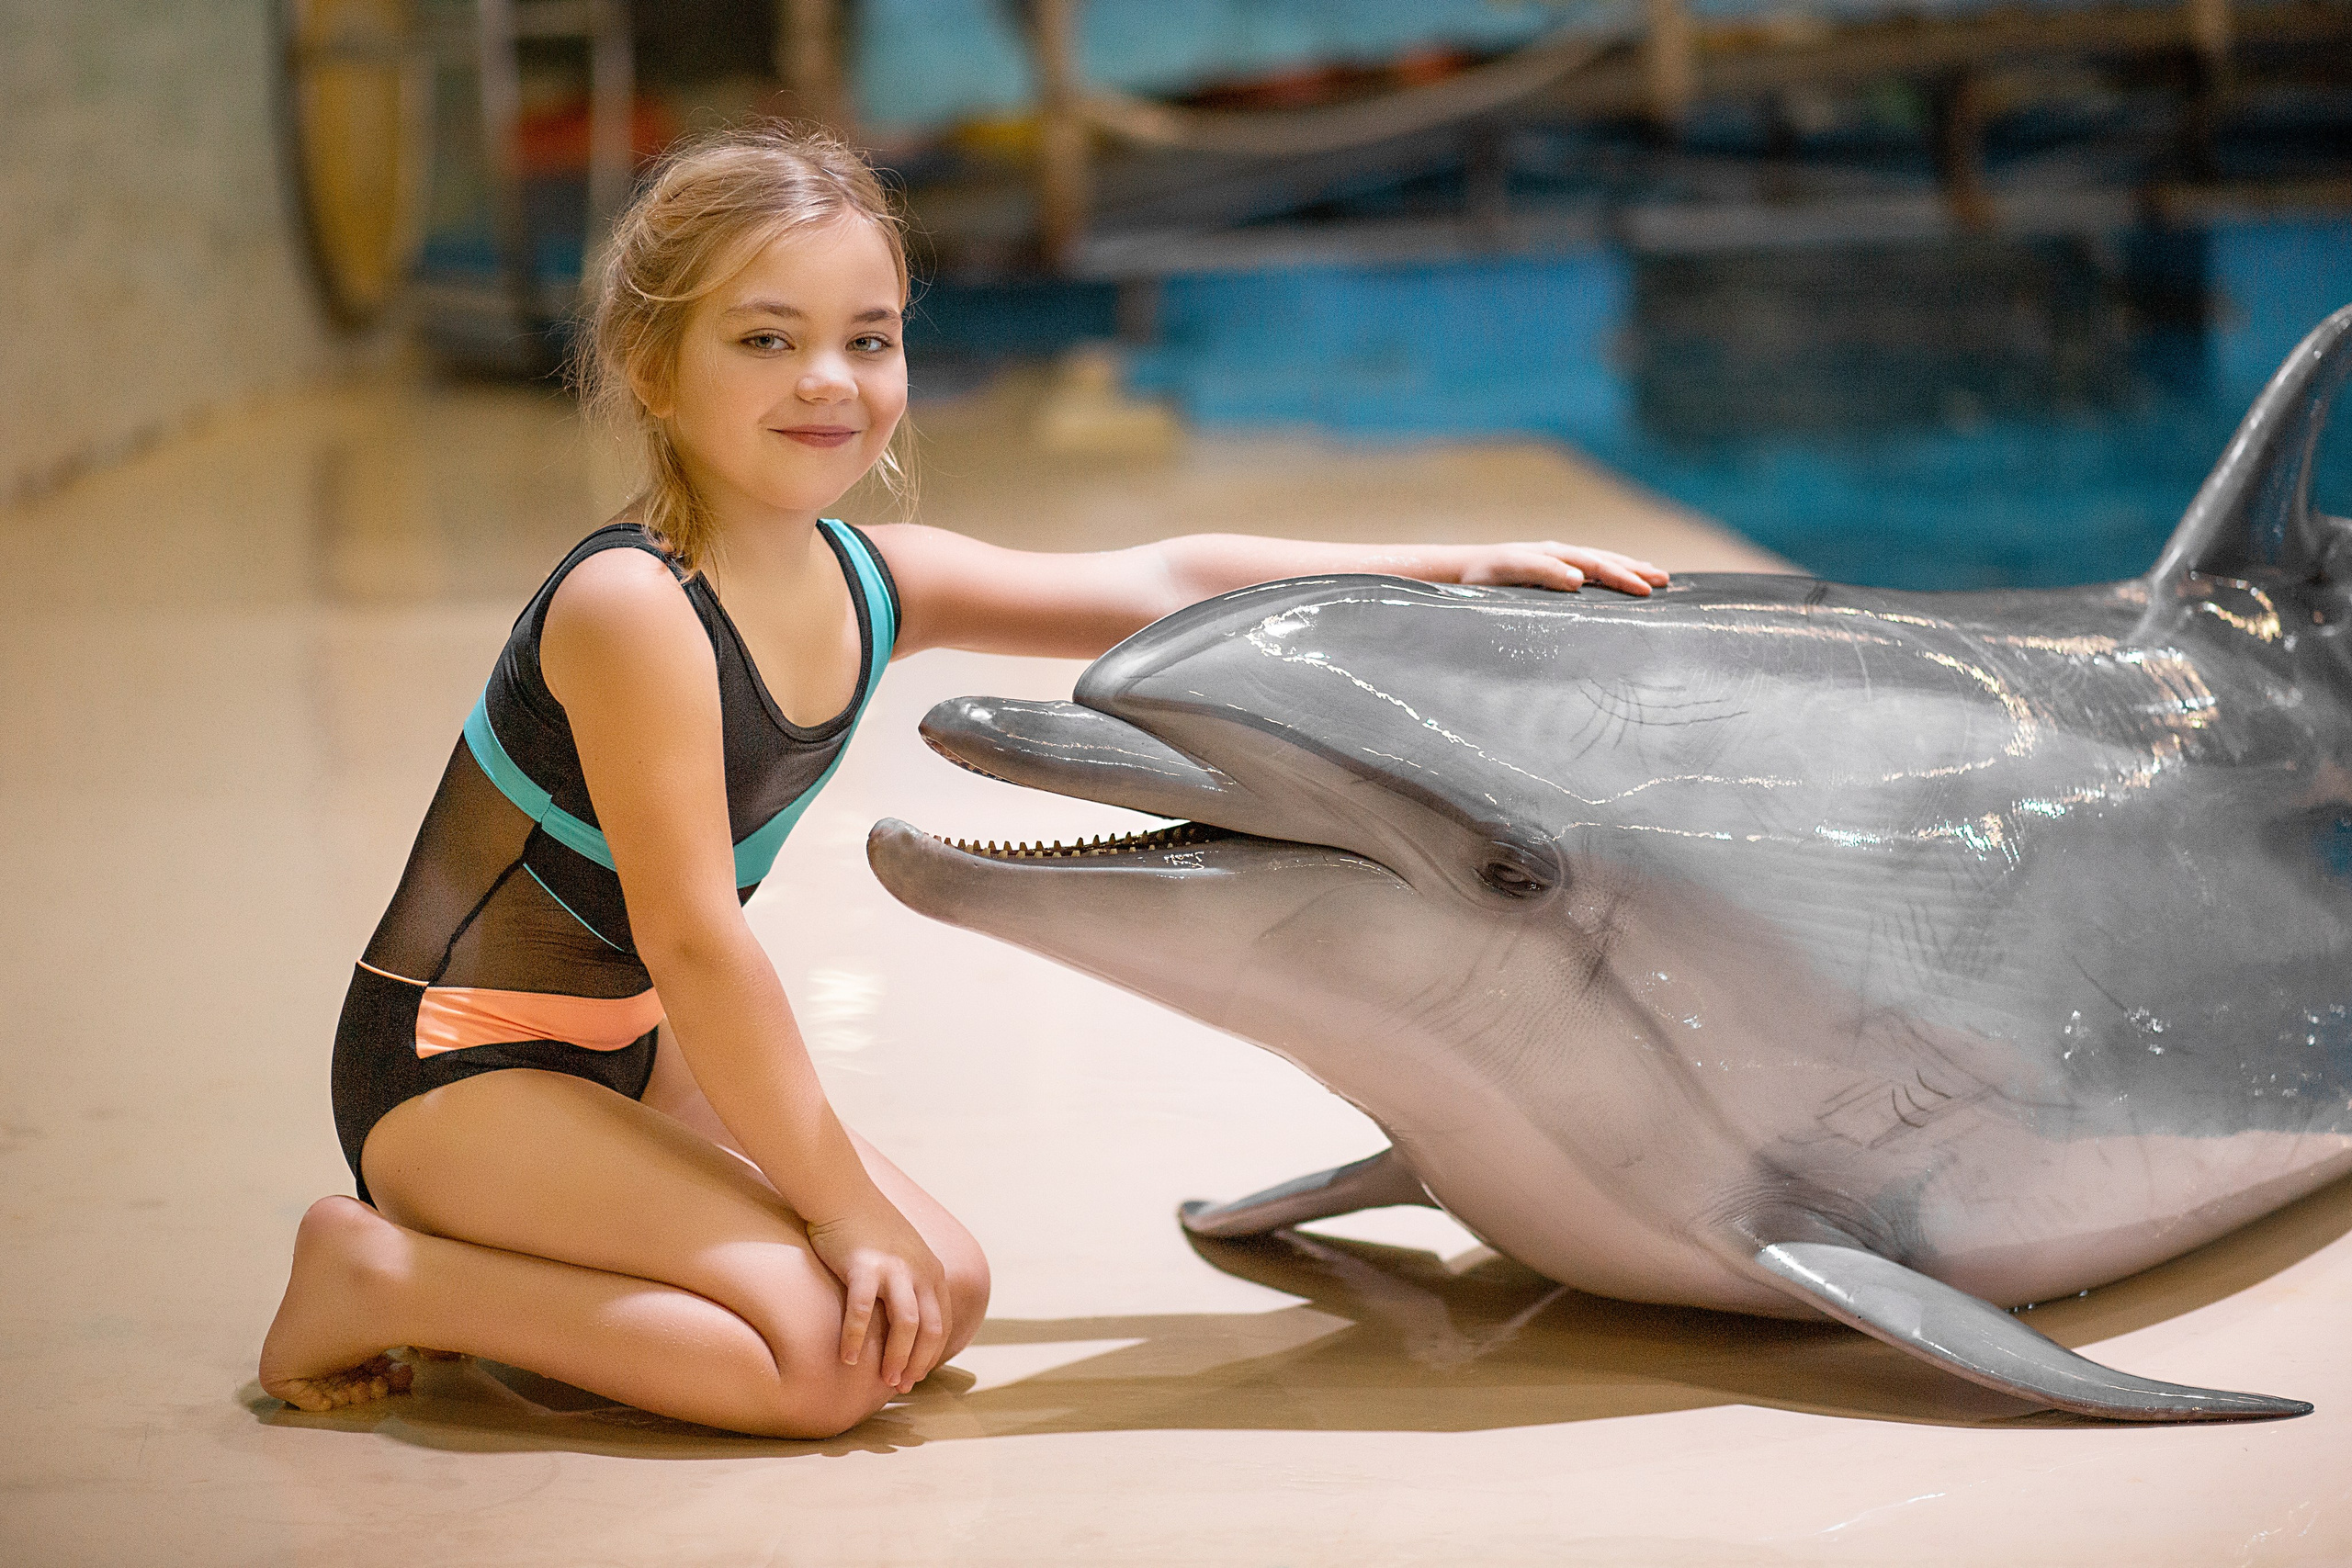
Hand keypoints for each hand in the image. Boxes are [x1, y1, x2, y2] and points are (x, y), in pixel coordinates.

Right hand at [804, 1201, 951, 1393]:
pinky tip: (847, 1359)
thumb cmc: (868, 1228)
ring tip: (885, 1380)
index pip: (943, 1323)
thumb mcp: (905, 1253)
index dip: (932, 1354)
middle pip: (930, 1328)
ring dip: (897, 1357)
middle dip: (919, 1362)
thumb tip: (908, 1322)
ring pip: (906, 1323)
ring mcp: (894, 1268)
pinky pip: (863, 1310)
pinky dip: (856, 1338)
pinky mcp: (864, 1266)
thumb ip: (912, 1282)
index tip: (918, 1376)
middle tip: (902, 1386)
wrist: (842, 1193)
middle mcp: (919, 1270)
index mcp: (932, 1271)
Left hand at [1456, 542, 1668, 596]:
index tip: (1645, 590)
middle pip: (1604, 560)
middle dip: (1635, 570)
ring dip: (1627, 569)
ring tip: (1655, 575)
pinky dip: (1609, 573)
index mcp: (1552, 554)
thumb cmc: (1481, 576)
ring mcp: (1555, 562)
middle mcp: (1558, 554)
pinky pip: (1587, 570)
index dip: (1621, 577)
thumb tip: (1578, 580)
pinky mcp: (1550, 571)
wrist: (1460, 572)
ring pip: (1600, 563)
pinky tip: (1618, 580)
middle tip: (1665, 580)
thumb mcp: (1508, 572)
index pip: (1595, 566)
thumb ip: (1541, 573)